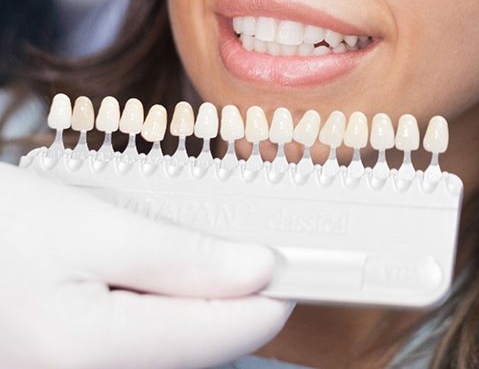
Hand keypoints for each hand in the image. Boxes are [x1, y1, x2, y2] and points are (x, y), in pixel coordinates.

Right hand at [0, 162, 291, 368]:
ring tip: (200, 250)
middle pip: (199, 346)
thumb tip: (258, 270)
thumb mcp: (92, 227)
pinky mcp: (73, 367)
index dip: (271, 295)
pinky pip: (140, 347)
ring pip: (171, 350)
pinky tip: (156, 273)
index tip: (302, 262)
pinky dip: (163, 310)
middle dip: (233, 296)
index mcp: (90, 351)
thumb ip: (179, 257)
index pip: (222, 335)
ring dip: (197, 302)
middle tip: (252, 243)